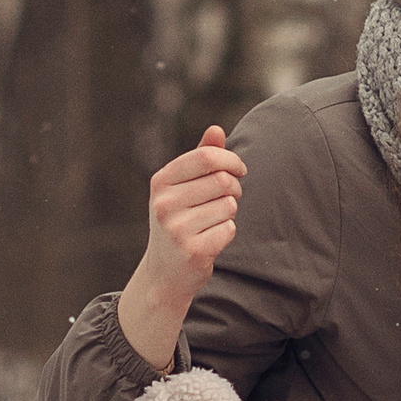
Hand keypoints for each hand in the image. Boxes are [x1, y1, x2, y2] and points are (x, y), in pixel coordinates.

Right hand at [117, 126, 245, 370]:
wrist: (165, 272)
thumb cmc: (179, 222)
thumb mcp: (182, 188)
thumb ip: (201, 158)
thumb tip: (218, 128)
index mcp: (161, 181)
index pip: (207, 156)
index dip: (232, 160)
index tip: (239, 170)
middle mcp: (163, 202)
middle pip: (223, 181)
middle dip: (234, 189)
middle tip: (227, 200)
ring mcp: (175, 227)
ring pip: (229, 206)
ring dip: (230, 213)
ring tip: (213, 222)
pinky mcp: (192, 249)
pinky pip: (230, 229)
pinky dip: (227, 233)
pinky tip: (211, 239)